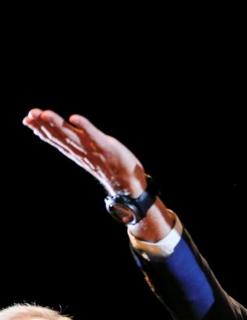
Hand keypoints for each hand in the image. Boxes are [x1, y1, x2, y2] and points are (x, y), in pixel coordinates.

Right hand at [23, 108, 146, 195]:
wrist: (130, 187)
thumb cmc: (112, 169)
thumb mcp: (92, 156)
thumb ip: (79, 146)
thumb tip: (65, 137)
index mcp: (78, 153)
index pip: (57, 140)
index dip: (42, 130)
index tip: (26, 119)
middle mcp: (83, 153)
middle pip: (61, 138)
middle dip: (44, 126)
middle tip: (29, 115)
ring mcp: (95, 151)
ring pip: (73, 136)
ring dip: (58, 125)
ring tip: (44, 114)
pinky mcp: (108, 149)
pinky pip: (94, 137)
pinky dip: (84, 127)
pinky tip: (74, 118)